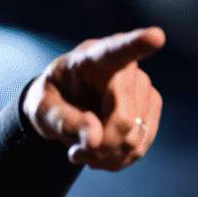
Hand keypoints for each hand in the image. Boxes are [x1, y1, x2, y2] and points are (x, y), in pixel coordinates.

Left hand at [23, 27, 164, 171]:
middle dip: (99, 146)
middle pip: (123, 119)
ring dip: (106, 155)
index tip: (155, 37)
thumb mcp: (42, 110)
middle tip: (75, 153)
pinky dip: (118, 159)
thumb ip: (64, 121)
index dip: (138, 44)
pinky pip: (140, 145)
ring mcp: (142, 86)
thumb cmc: (51, 100)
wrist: (63, 106)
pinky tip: (101, 155)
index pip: (117, 51)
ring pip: (134, 137)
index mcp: (92, 58)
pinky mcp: (150, 106)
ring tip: (84, 151)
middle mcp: (125, 68)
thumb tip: (96, 140)